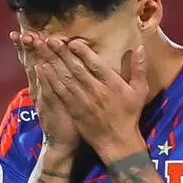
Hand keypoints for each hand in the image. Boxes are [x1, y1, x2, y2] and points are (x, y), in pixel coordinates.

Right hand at [10, 31, 79, 156]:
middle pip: (31, 64)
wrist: (61, 144)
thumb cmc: (67, 120)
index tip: (23, 31)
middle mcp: (40, 89)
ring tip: (28, 40)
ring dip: (33, 56)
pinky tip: (40, 67)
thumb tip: (60, 66)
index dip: (29, 48)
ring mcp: (43, 98)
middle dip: (26, 48)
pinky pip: (46, 90)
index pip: (34, 62)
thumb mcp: (62, 98)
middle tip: (20, 31)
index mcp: (43, 86)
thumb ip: (60, 82)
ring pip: (36, 73)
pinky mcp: (50, 107)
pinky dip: (43, 79)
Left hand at [34, 37, 151, 159]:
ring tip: (42, 49)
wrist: (117, 142)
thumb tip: (140, 47)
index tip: (72, 41)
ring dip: (52, 62)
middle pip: (76, 69)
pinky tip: (42, 69)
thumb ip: (139, 68)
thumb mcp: (140, 91)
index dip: (82, 52)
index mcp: (112, 84)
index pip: (95, 64)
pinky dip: (50, 80)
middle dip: (62, 53)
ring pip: (65, 78)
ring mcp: (83, 102)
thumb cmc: (130, 115)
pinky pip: (60, 92)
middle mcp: (96, 91)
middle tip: (50, 40)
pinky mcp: (74, 110)